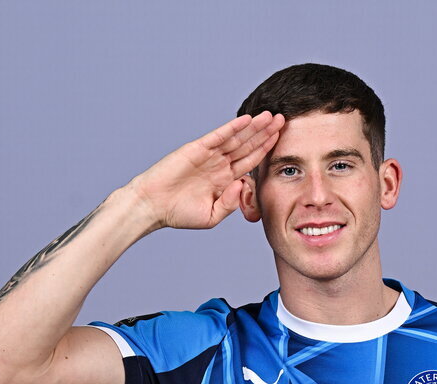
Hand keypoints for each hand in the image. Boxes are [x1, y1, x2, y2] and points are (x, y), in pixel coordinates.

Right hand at [127, 111, 284, 230]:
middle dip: (265, 133)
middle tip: (283, 120)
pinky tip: (246, 120)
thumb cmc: (179, 213)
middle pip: (247, 146)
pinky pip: (218, 136)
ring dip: (254, 127)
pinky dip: (232, 128)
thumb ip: (229, 204)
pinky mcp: (197, 149)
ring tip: (270, 116)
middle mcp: (219, 164)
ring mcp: (209, 155)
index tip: (282, 141)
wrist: (153, 206)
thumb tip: (241, 185)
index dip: (266, 150)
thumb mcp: (211, 216)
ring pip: (237, 138)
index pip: (250, 161)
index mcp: (224, 179)